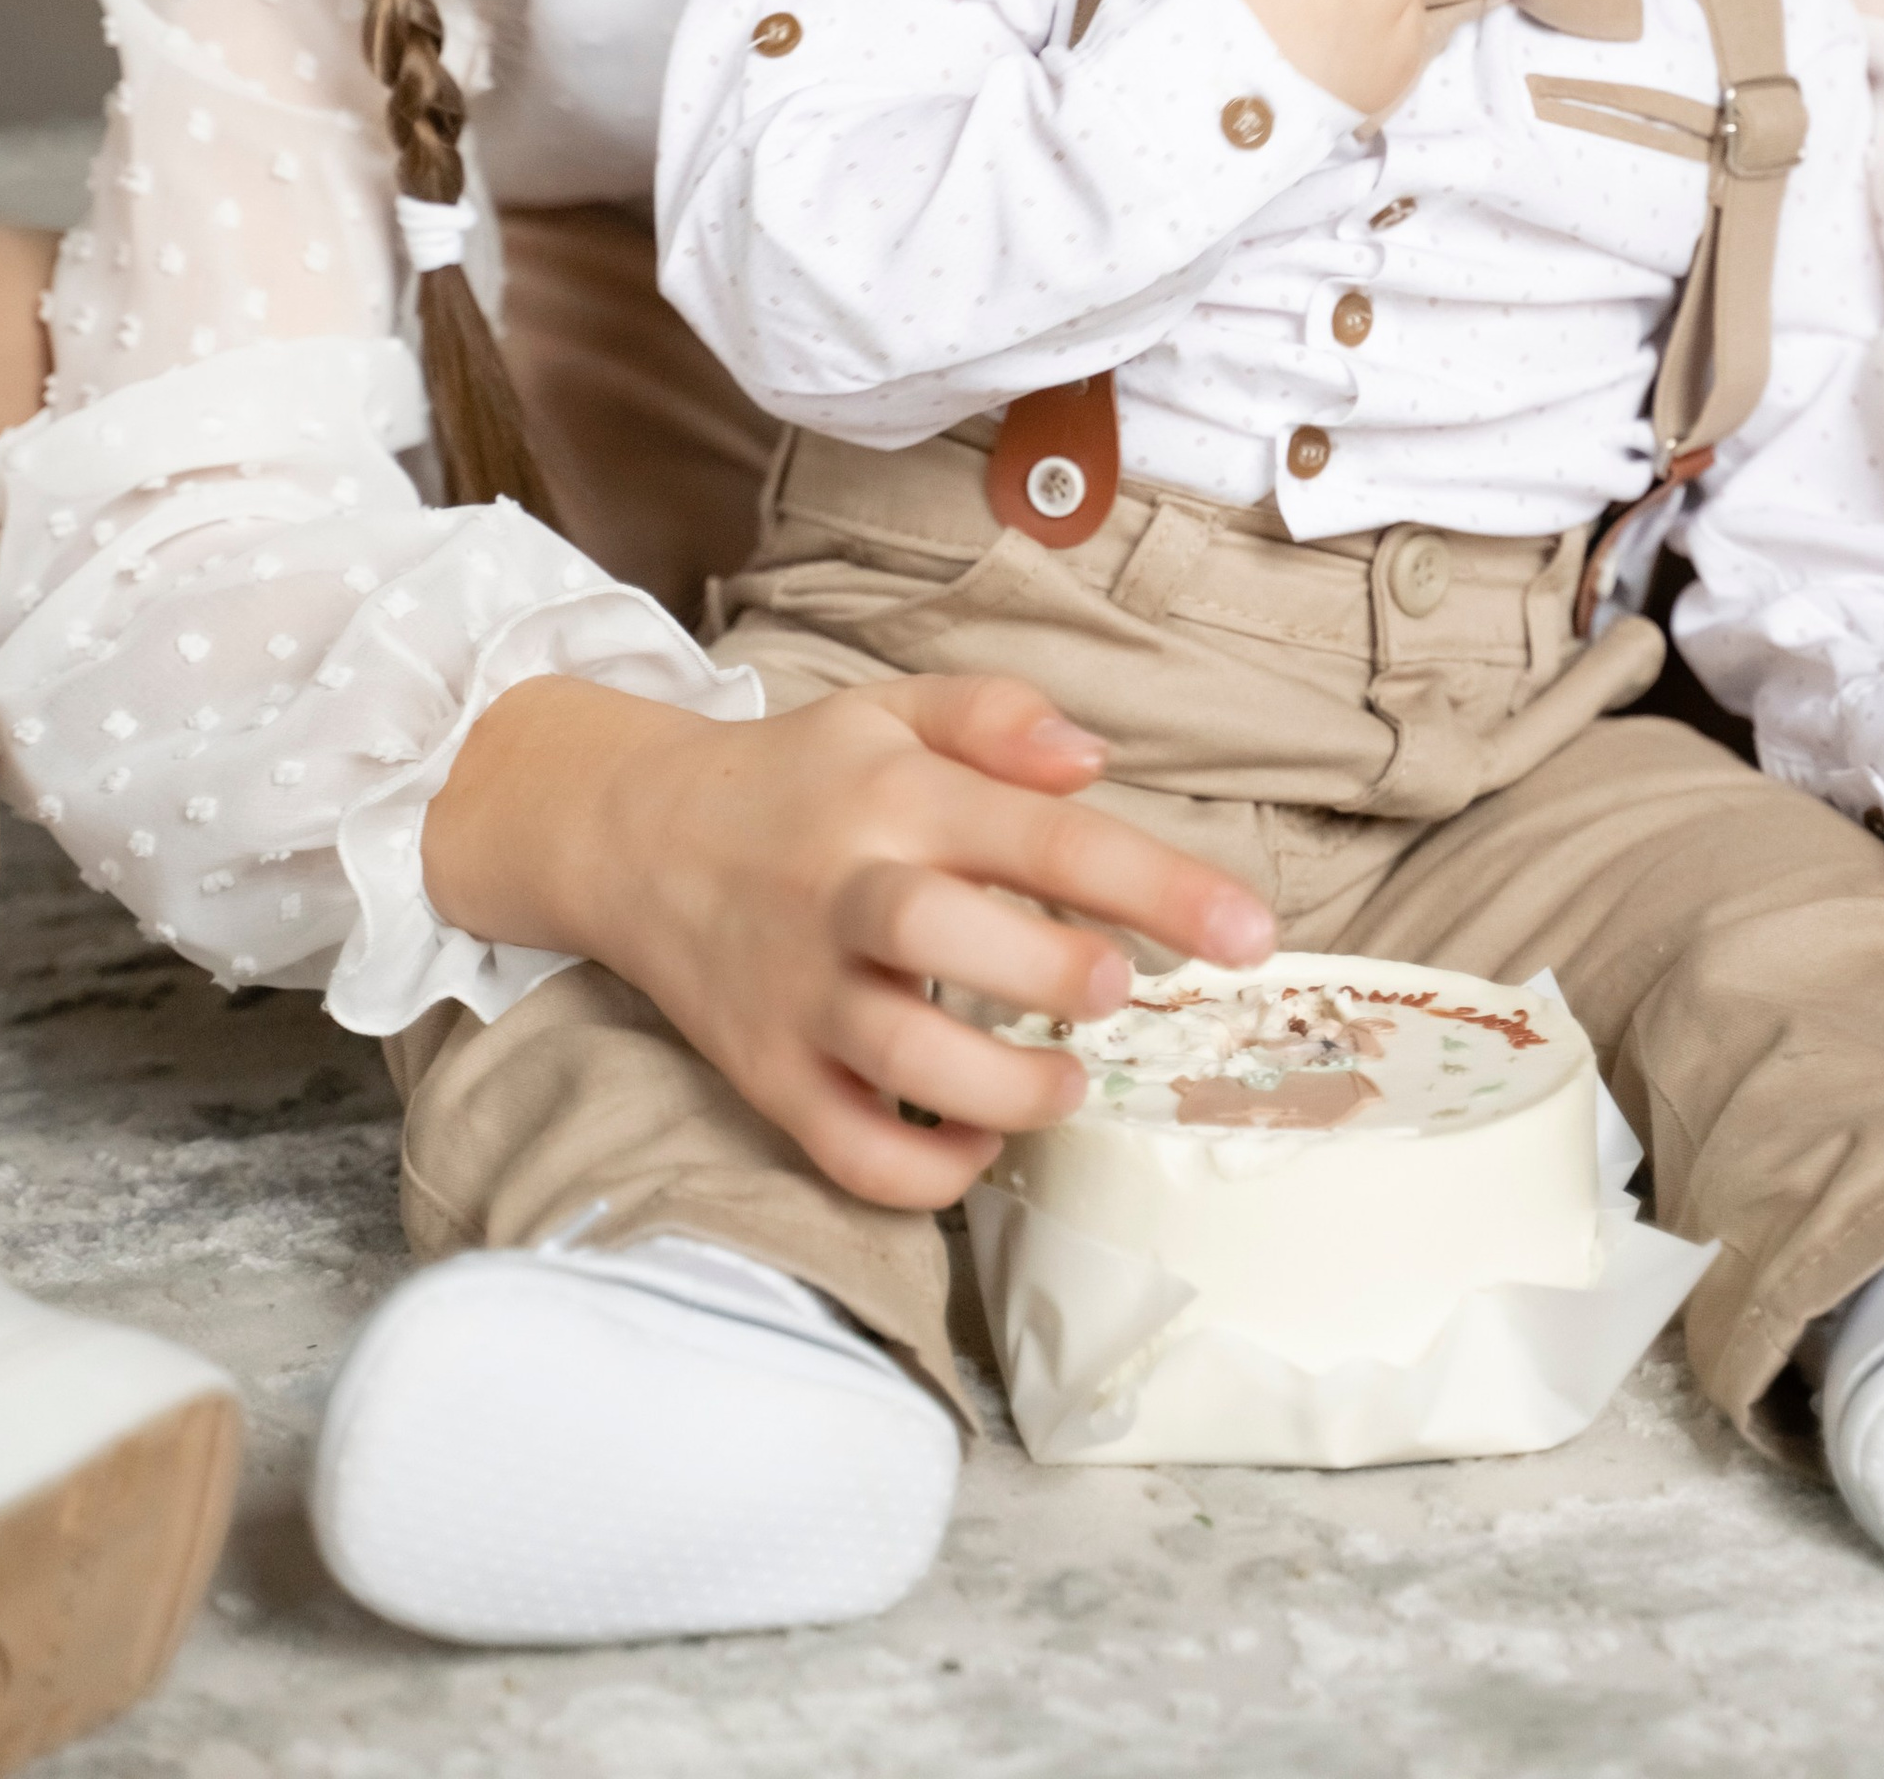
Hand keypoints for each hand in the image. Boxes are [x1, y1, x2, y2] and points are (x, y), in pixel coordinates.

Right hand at [425, 668, 1276, 1207]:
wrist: (632, 834)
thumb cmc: (800, 779)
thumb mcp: (891, 710)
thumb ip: (997, 716)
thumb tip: (1094, 759)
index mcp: (894, 795)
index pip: (1037, 834)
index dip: (1154, 883)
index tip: (1251, 933)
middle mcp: (842, 892)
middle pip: (941, 935)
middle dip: (1049, 973)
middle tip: (1117, 991)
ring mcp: (798, 992)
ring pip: (896, 1060)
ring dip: (1005, 1092)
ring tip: (1063, 1083)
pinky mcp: (765, 1074)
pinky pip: (846, 1152)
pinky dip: (925, 1174)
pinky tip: (979, 1142)